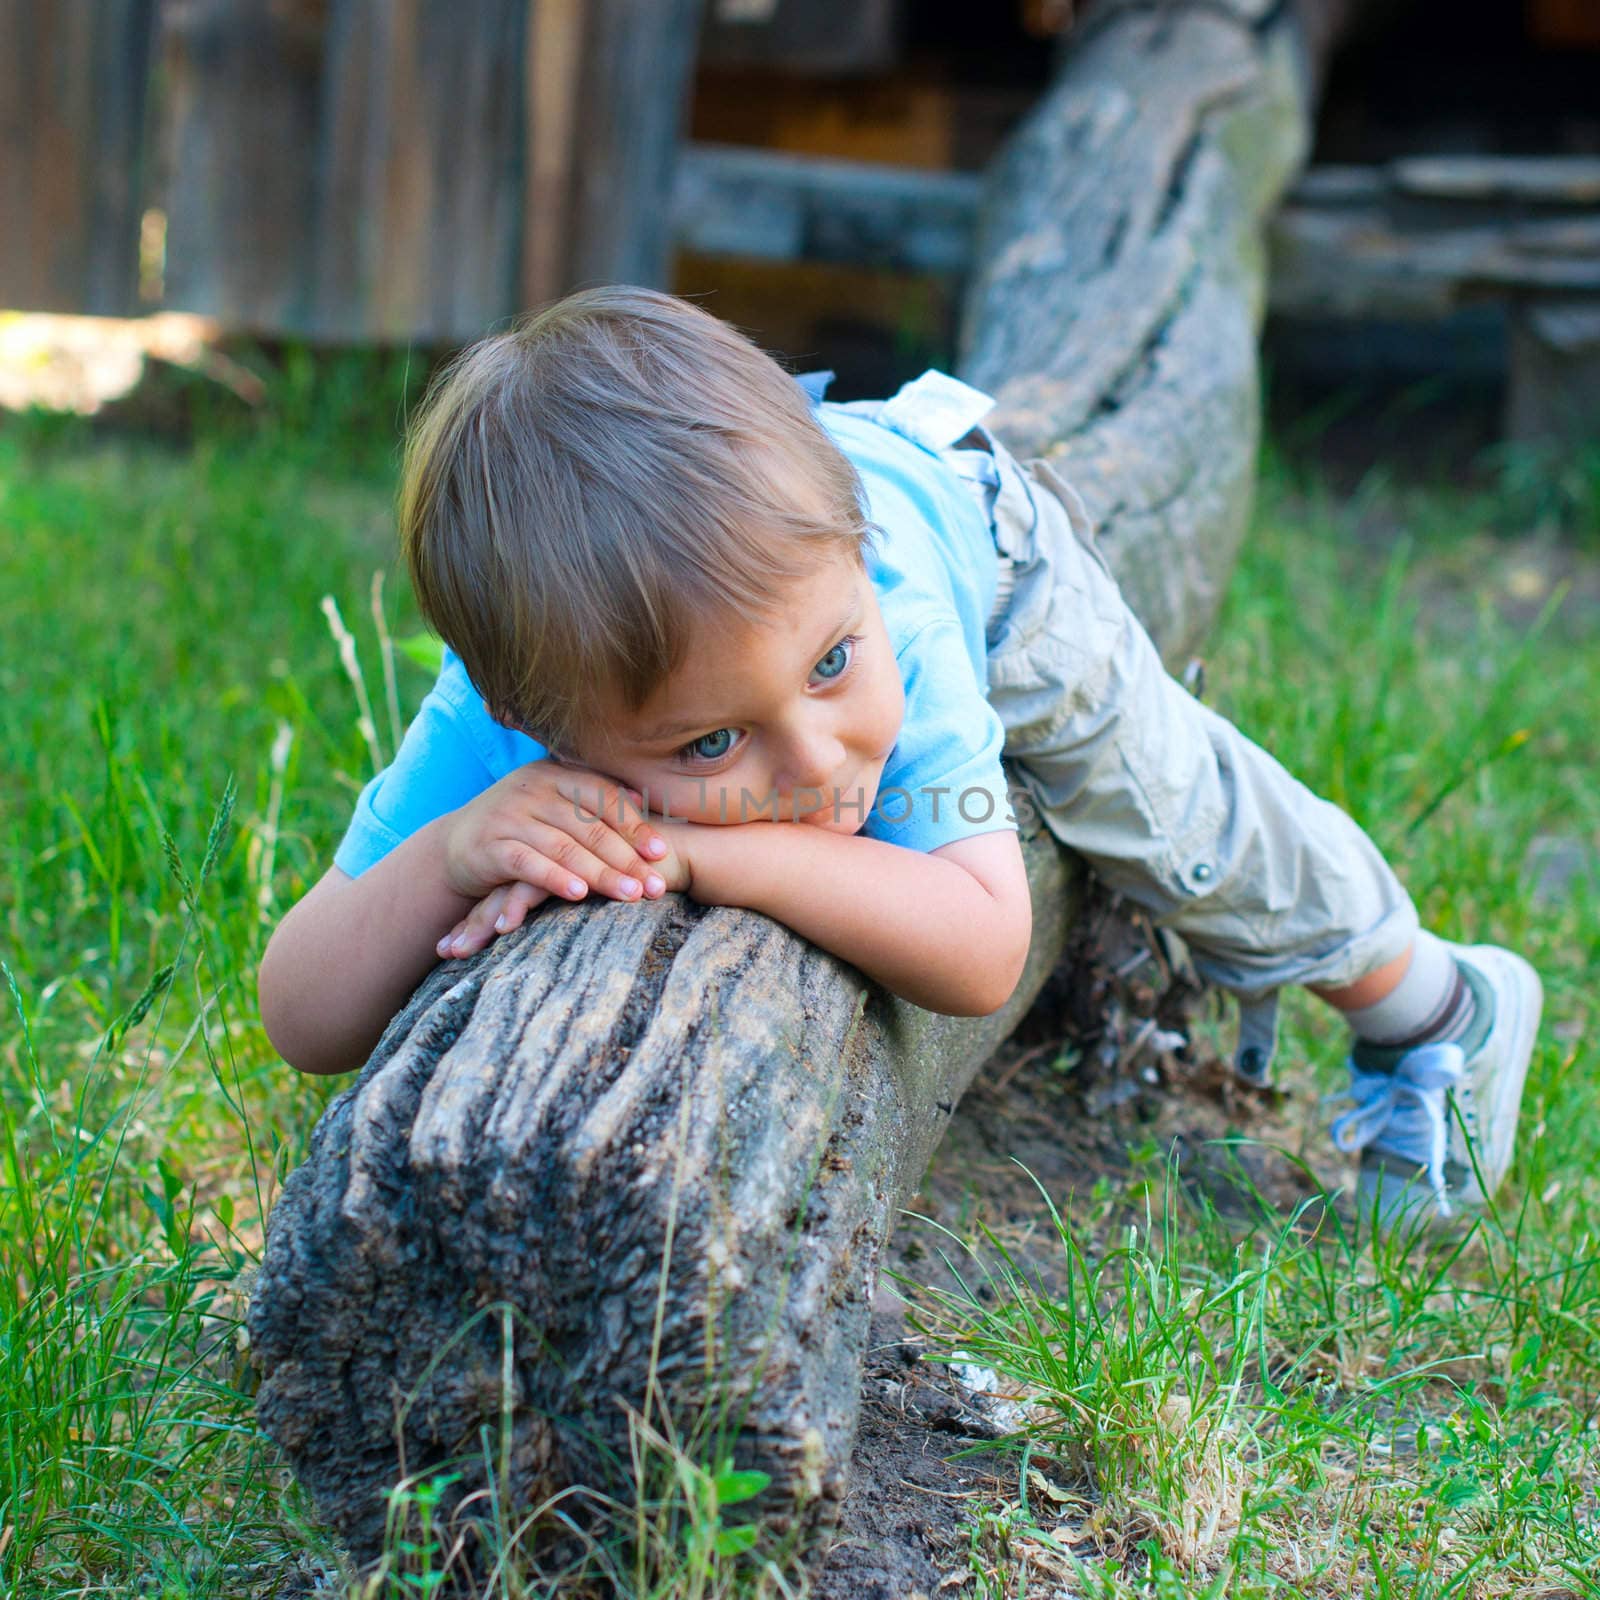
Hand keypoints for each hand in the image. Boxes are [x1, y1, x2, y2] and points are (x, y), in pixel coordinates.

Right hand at [436, 760, 687, 958]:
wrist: (456, 843)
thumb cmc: (521, 824)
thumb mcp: (554, 803)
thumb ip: (592, 799)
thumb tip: (641, 795)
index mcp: (556, 774)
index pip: (604, 797)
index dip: (635, 824)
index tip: (661, 852)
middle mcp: (534, 789)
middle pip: (589, 826)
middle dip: (626, 858)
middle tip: (654, 886)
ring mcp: (511, 815)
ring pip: (564, 847)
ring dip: (601, 873)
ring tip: (630, 895)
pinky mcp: (490, 846)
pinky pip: (529, 863)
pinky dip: (556, 879)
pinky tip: (580, 895)